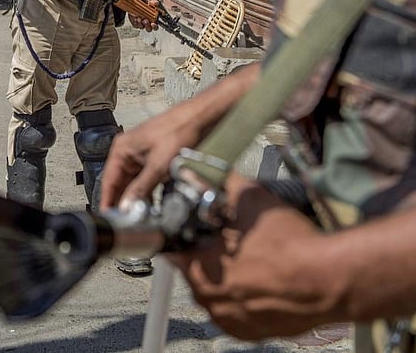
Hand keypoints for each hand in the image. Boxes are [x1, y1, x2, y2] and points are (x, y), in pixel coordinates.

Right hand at [99, 64, 259, 209]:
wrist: (201, 118)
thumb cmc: (179, 130)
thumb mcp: (159, 165)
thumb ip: (141, 188)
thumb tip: (127, 206)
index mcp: (122, 149)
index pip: (108, 180)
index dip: (108, 200)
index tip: (109, 218)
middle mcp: (128, 152)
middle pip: (120, 183)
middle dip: (123, 202)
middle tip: (126, 222)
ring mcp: (142, 155)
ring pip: (134, 184)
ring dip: (136, 199)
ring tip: (139, 217)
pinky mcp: (155, 159)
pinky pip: (146, 180)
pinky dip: (148, 192)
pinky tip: (152, 205)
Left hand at [128, 0, 158, 31]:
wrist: (135, 5)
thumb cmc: (145, 6)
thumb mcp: (149, 3)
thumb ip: (153, 3)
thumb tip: (156, 3)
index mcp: (153, 21)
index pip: (155, 27)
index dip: (155, 26)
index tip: (153, 24)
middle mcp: (148, 24)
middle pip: (149, 29)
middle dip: (147, 25)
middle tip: (145, 20)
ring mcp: (141, 24)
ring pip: (141, 27)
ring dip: (140, 23)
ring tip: (139, 18)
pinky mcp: (135, 23)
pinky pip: (135, 24)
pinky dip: (135, 21)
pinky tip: (135, 18)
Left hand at [165, 174, 337, 339]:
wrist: (329, 279)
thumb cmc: (290, 245)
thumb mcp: (250, 198)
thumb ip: (219, 182)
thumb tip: (199, 169)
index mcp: (198, 268)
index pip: (173, 250)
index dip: (183, 236)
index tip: (194, 230)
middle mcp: (209, 299)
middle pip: (193, 273)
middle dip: (206, 257)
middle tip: (226, 243)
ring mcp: (229, 320)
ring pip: (215, 295)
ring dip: (224, 279)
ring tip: (247, 262)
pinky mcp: (251, 332)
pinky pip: (236, 314)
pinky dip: (242, 299)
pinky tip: (258, 282)